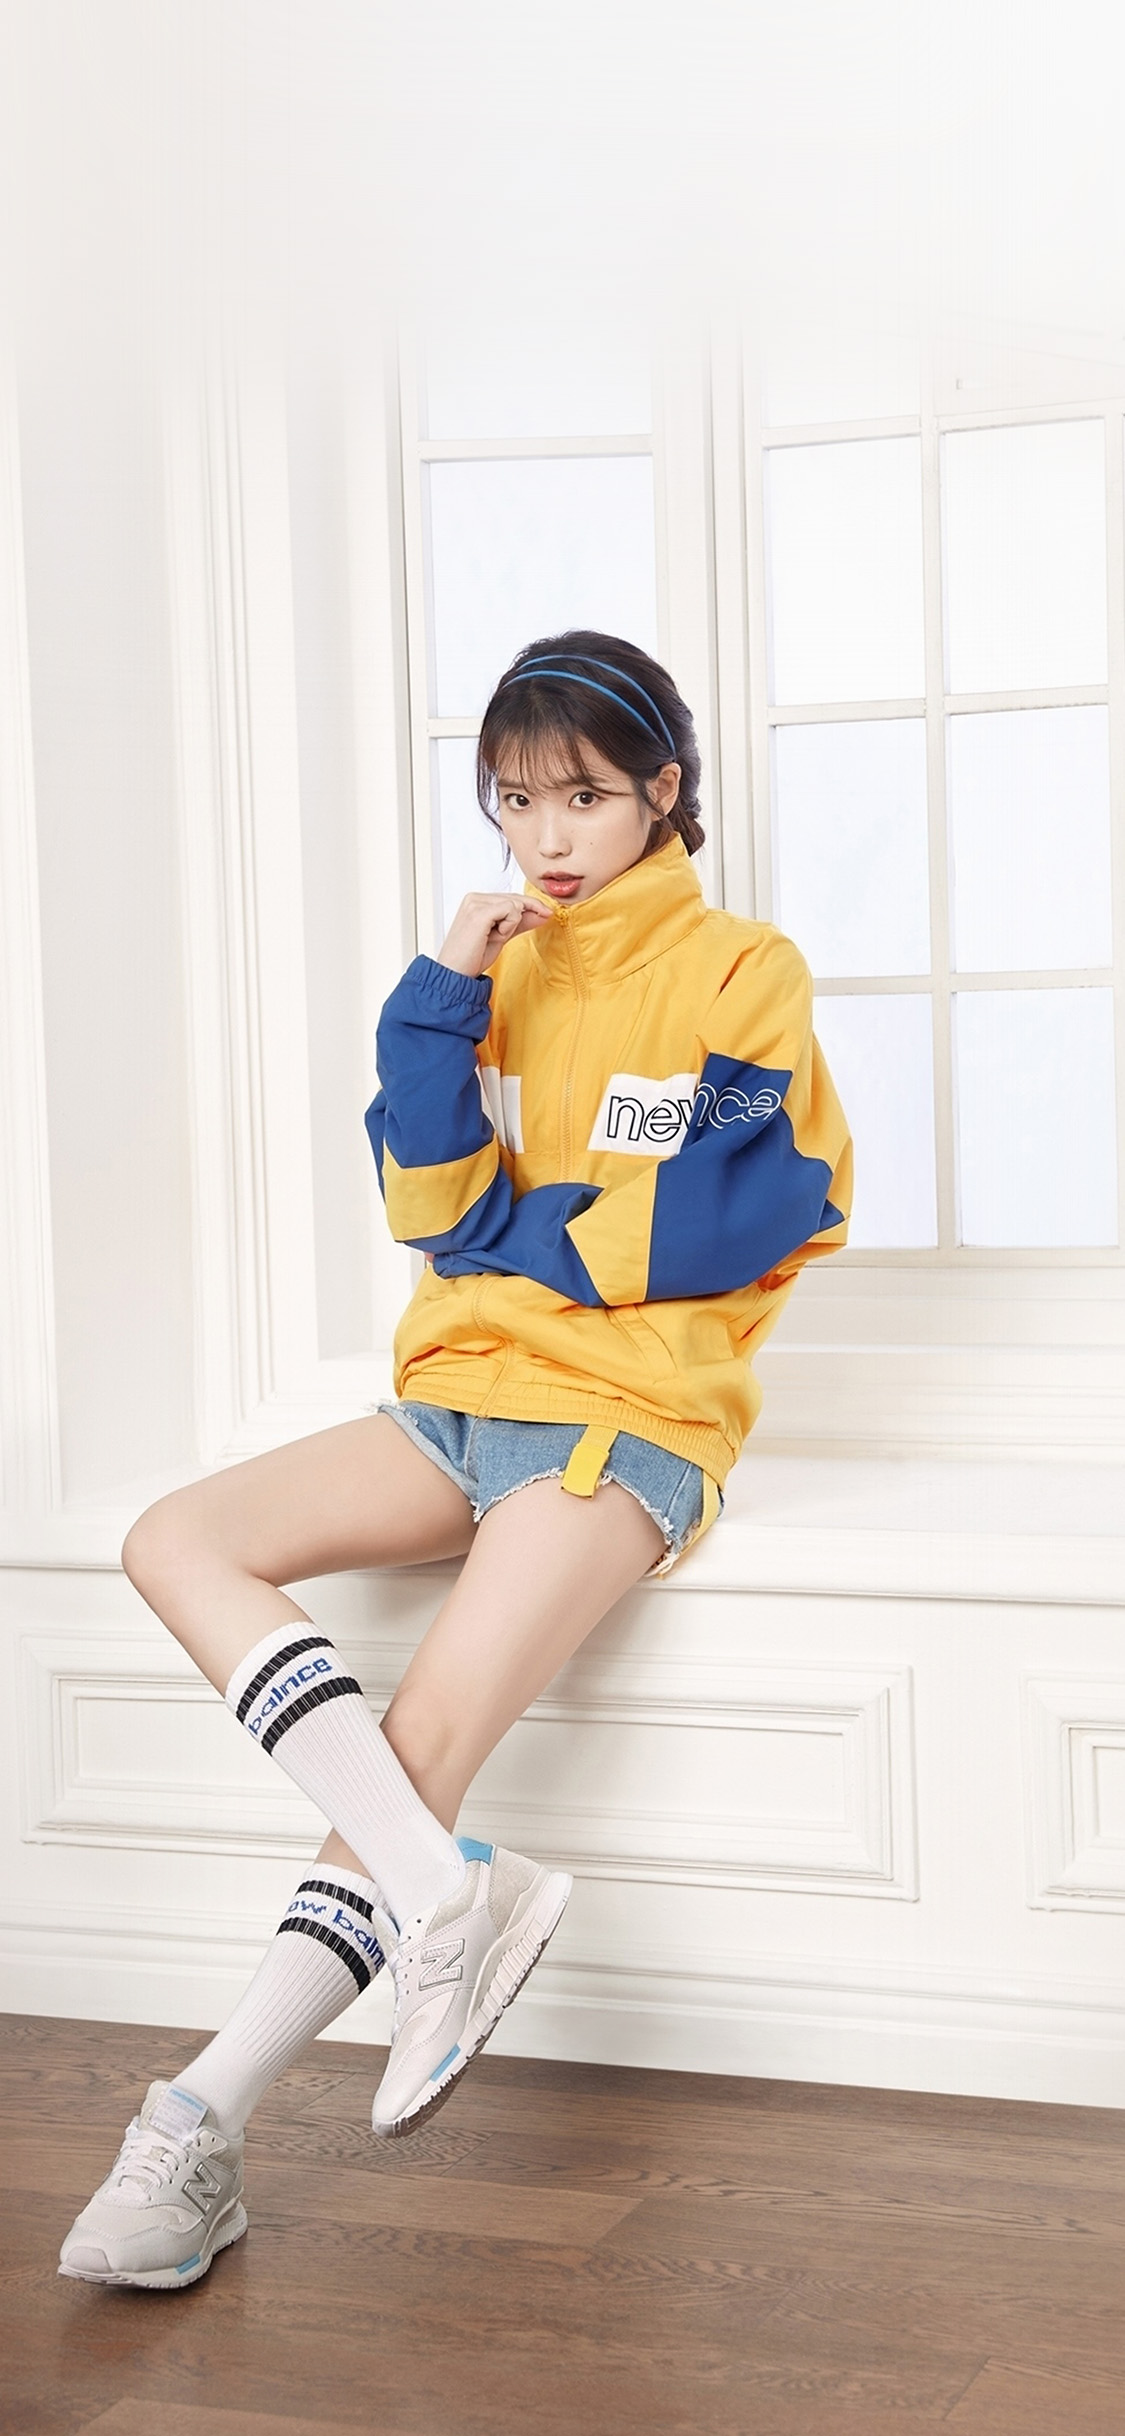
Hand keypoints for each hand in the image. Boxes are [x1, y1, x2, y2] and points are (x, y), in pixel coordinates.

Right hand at [435, 891, 551, 977]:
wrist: (456, 973)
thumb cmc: (472, 958)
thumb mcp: (501, 936)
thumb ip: (519, 923)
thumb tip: (542, 914)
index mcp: (476, 901)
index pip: (511, 897)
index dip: (530, 906)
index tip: (547, 913)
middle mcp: (474, 898)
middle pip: (515, 898)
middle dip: (520, 918)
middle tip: (507, 934)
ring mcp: (475, 903)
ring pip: (515, 904)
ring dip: (511, 924)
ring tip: (493, 937)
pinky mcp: (479, 912)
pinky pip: (511, 910)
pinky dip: (510, 925)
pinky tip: (495, 935)